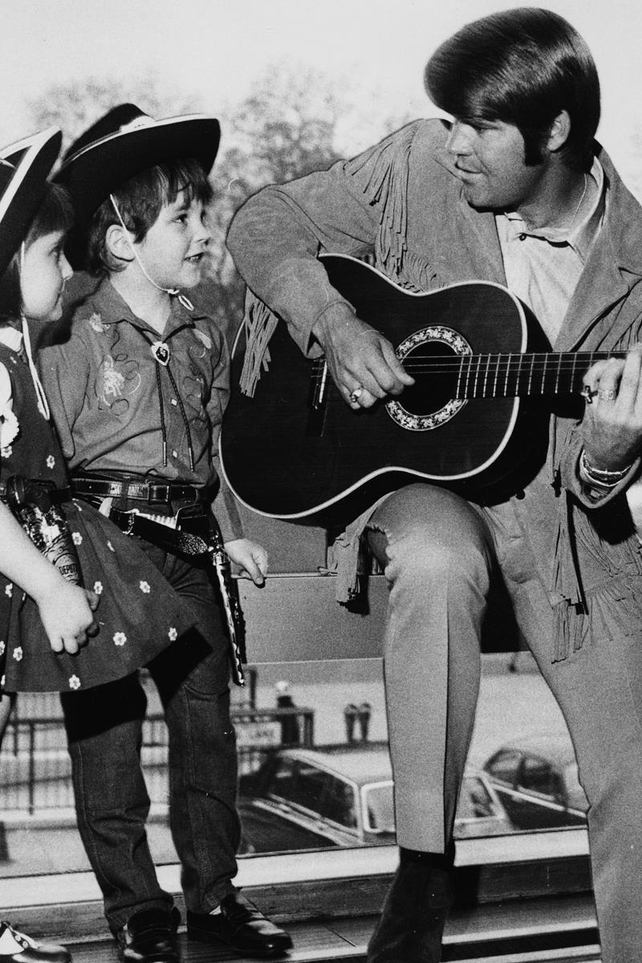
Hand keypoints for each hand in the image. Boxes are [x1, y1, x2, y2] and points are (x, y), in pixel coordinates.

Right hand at [37, 584, 99, 655]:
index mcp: (88, 619)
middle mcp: (79, 628)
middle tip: (72, 632)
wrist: (51, 590)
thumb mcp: (86, 593)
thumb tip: (93, 609)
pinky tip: (56, 639)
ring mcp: (66, 632)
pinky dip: (57, 646)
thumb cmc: (69, 590)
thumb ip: (94, 600)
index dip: (88, 630)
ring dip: (70, 646)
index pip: (93, 632)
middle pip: (83, 642)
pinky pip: (57, 648)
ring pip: (73, 650)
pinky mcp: (53, 633)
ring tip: (65, 639)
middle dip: (79, 638)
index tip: (81, 626)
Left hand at [224, 538, 267, 585]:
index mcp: (263, 556)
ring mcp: (255, 558)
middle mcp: (261, 557)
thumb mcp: (246, 561)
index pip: (263, 573)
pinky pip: (250, 568)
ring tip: (241, 566)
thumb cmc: (237, 547)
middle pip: (258, 573)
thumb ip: (254, 571)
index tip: (246, 573)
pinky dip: (245, 569)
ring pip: (253, 572)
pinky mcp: (250, 559)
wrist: (229, 541)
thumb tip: (260, 581)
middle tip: (242, 569)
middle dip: (249, 573)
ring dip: (246, 572)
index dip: (254, 576)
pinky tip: (241, 566)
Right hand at [312, 304, 413, 408]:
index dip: (398, 388)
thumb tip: (409, 382)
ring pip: (366, 402)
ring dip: (374, 397)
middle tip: (386, 381)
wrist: (335, 330)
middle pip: (379, 393)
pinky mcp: (338, 383)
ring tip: (374, 386)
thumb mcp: (383, 344)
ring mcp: (345, 377)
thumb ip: (396, 365)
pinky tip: (364, 390)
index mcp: (370, 356)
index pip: (388, 382)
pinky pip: (353, 404)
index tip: (399, 385)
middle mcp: (356, 368)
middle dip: (387, 390)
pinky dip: (361, 401)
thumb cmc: (360, 335)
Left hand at [581, 346, 641, 469]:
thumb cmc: (630, 438)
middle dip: (637, 358)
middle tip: (639, 346)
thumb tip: (640, 371)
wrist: (607, 460)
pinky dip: (598, 369)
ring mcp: (605, 413)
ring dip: (616, 363)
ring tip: (620, 360)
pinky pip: (591, 383)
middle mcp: (625, 416)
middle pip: (633, 379)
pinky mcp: (589, 410)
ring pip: (609, 378)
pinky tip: (606, 364)